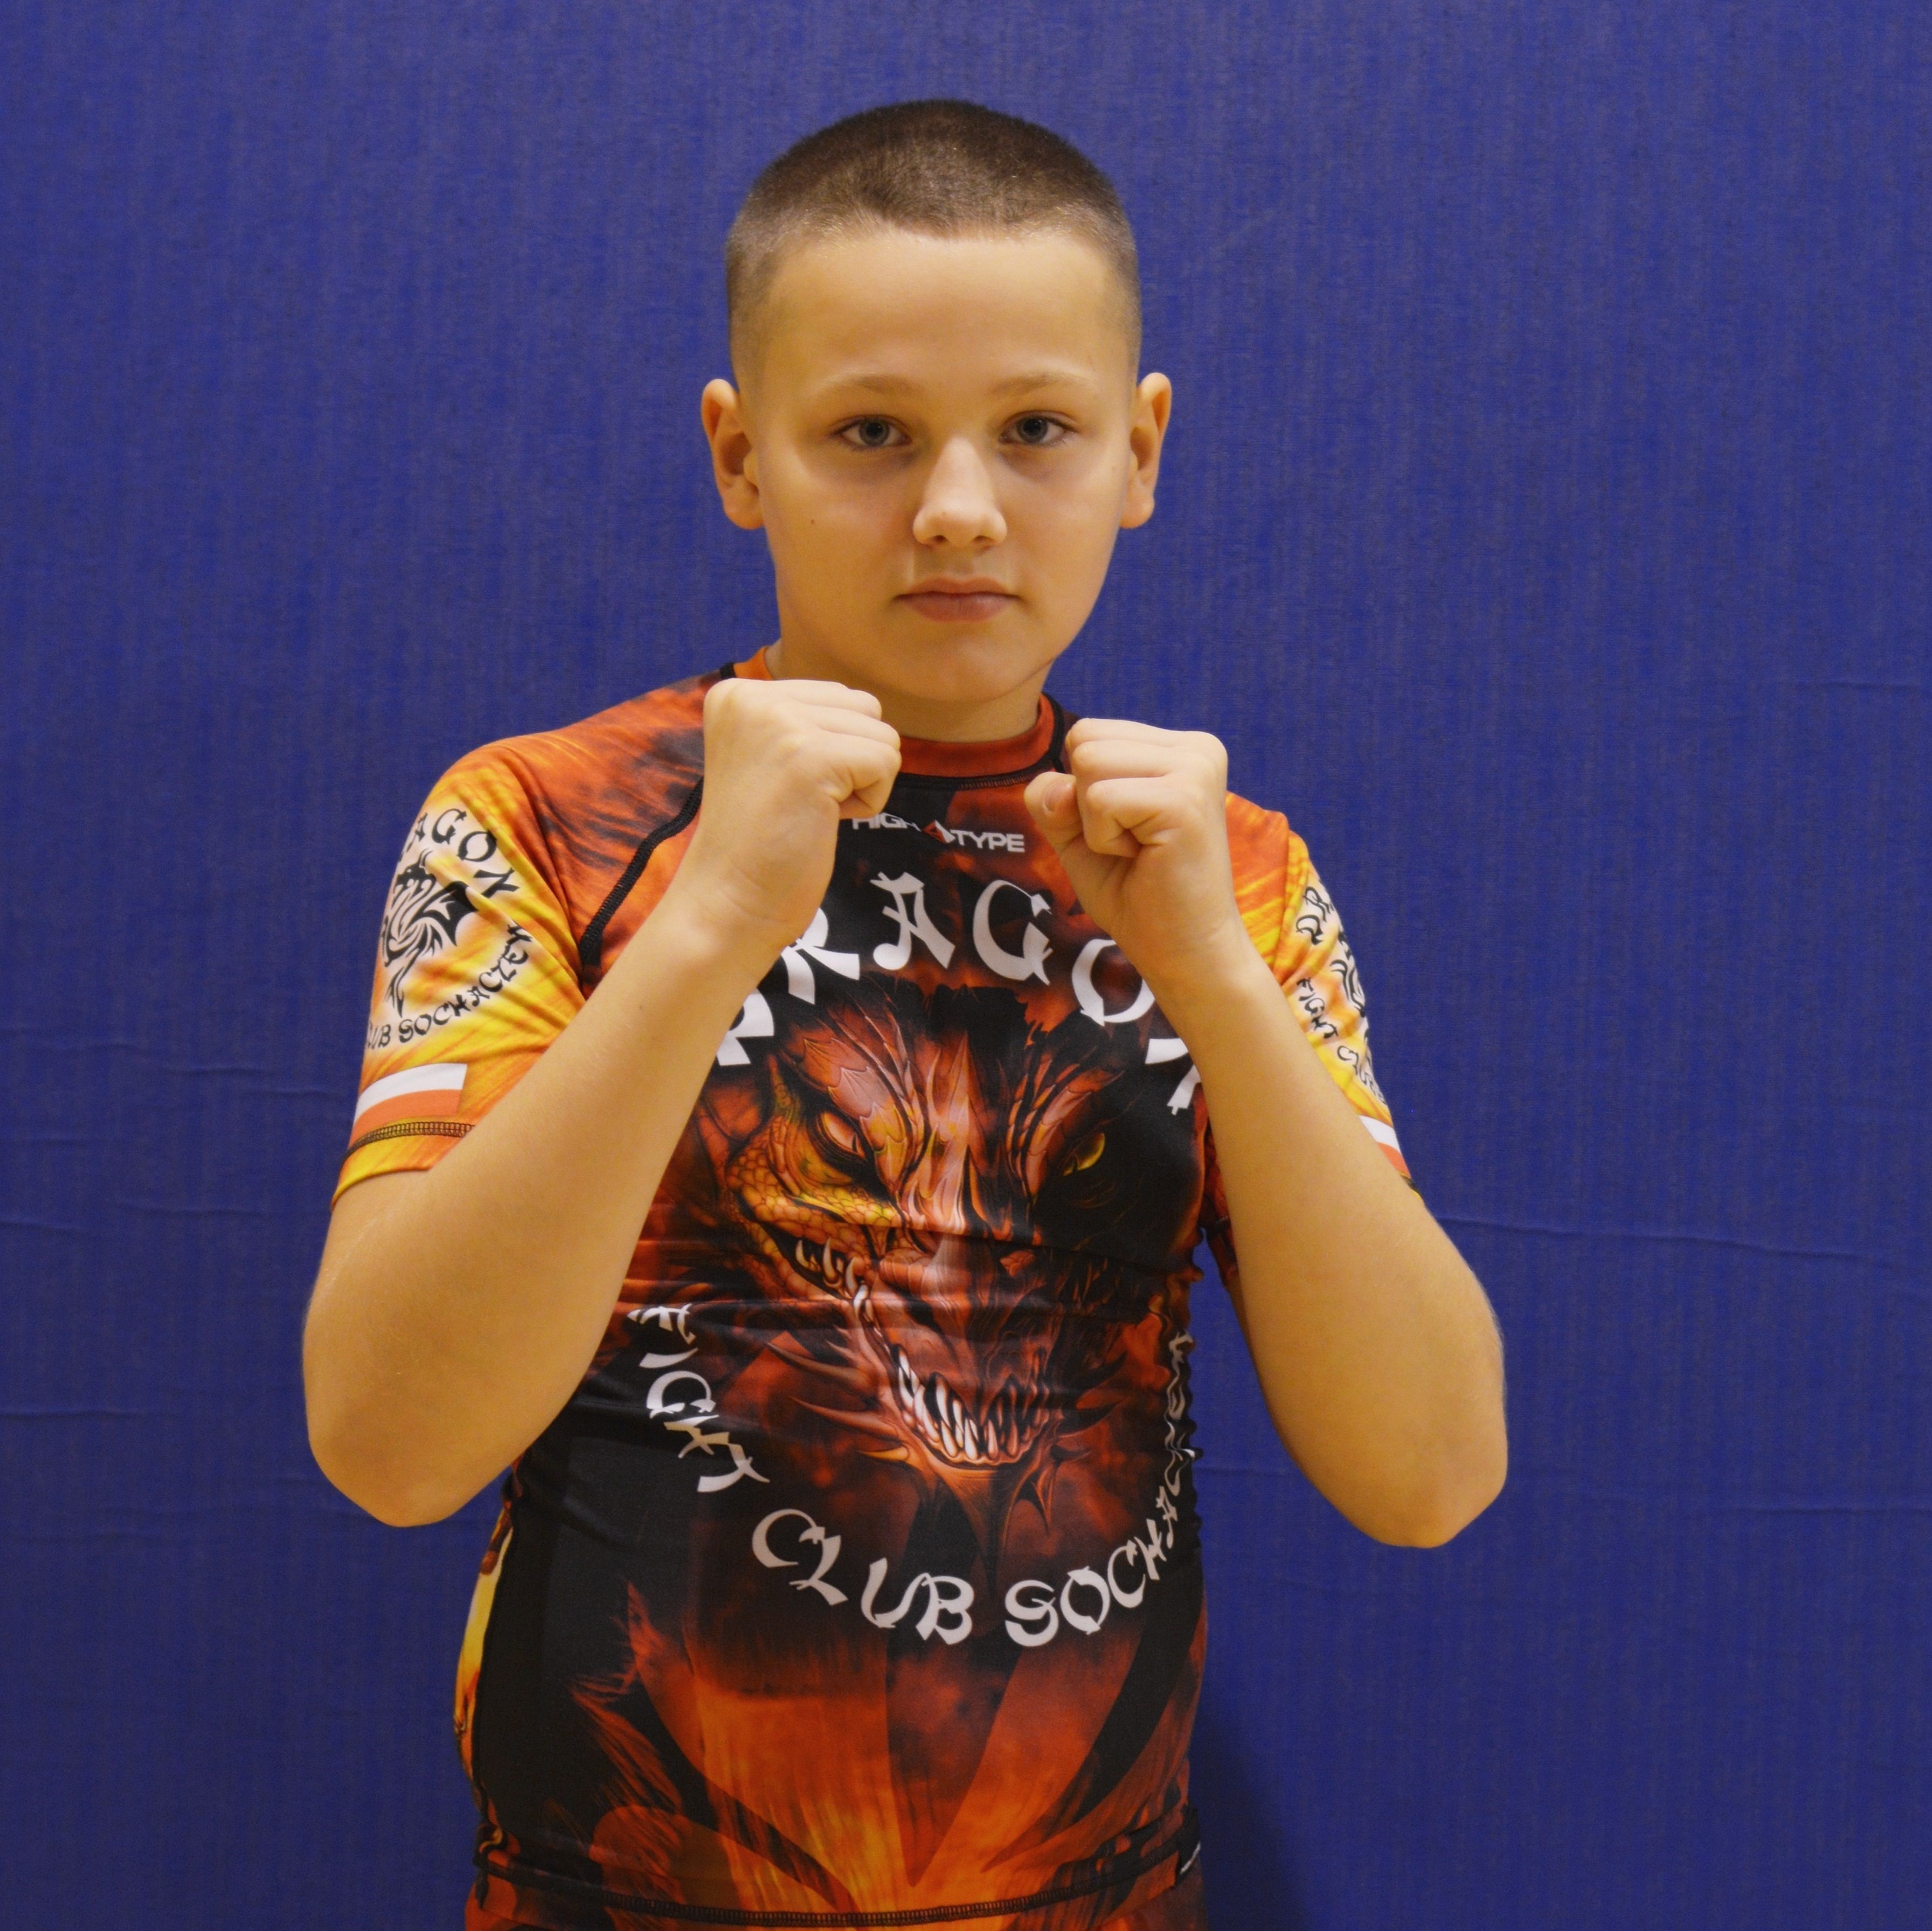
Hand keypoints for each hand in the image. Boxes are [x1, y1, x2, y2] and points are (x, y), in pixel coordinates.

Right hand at [667, 677, 900, 961]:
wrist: (727, 904)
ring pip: (882, 734)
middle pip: (864, 708)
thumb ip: (807, 723)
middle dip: (852, 761)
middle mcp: (752, 696)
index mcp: (738, 693)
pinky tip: (823, 822)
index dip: (833, 751)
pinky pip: (886, 761)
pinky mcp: (811, 758)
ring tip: (809, 812)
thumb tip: (869, 710)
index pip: (837, 696)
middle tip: (802, 803)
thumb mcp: (771, 757)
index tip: (788, 789)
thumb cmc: (759, 843)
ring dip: (861, 783)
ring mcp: (780, 723)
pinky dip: (869, 802)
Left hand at [1024, 719, 1252, 997]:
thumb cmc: (1137, 895)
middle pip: (1084, 739)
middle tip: (1134, 845)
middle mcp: (1197, 749)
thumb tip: (1056, 787)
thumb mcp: (1078, 833)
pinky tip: (1144, 859)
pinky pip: (1098, 800)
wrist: (1185, 952)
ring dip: (1095, 823)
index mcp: (1180, 747)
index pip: (1087, 733)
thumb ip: (1053, 796)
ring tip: (1139, 850)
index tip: (1129, 832)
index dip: (1083, 791)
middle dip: (1086, 803)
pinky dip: (1103, 839)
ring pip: (1088, 763)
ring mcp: (1195, 770)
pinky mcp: (1185, 800)